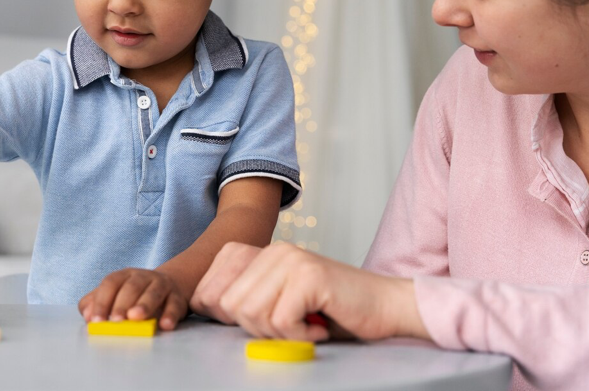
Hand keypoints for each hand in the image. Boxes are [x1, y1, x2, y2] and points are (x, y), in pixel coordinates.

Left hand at [78, 269, 188, 330]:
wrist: (167, 287)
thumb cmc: (133, 296)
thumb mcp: (113, 296)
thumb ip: (96, 303)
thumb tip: (88, 316)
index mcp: (124, 275)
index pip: (111, 283)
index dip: (102, 301)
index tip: (96, 320)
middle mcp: (143, 277)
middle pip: (132, 286)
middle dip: (122, 303)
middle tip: (116, 320)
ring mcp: (161, 285)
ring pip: (154, 292)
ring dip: (145, 304)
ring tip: (136, 317)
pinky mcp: (177, 297)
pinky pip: (175, 304)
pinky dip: (170, 314)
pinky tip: (164, 325)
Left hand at [198, 242, 427, 341]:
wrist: (386, 306)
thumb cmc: (333, 312)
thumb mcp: (279, 301)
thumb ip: (245, 299)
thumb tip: (203, 307)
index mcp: (259, 254)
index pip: (208, 288)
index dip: (225, 316)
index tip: (262, 323)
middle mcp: (273, 251)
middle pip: (228, 305)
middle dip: (255, 328)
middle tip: (288, 327)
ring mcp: (291, 260)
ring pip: (251, 313)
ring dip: (279, 333)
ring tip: (305, 326)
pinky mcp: (309, 276)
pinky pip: (281, 320)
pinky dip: (299, 336)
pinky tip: (318, 328)